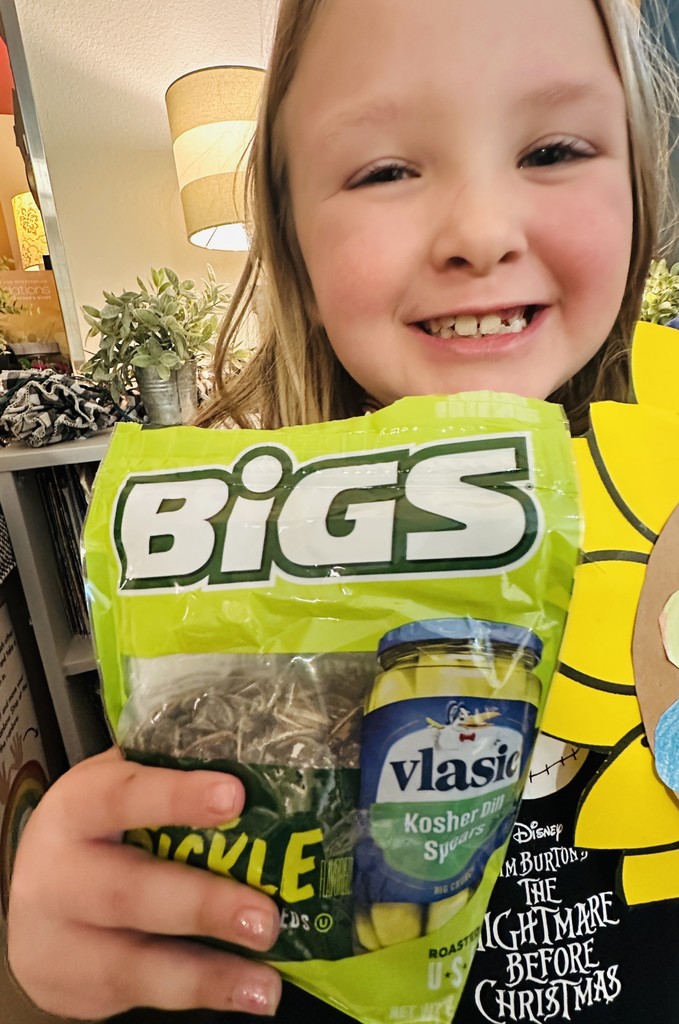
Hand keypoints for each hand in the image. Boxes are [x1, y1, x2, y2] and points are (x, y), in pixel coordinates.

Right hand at [7, 747, 281, 1018]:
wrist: (31, 899)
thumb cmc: (102, 829)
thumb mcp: (123, 788)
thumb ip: (175, 778)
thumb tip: (260, 773)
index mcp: (77, 807)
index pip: (124, 796)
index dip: (177, 797)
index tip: (234, 796)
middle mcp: (58, 874)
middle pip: (129, 892)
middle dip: (202, 906)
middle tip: (265, 917)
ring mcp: (60, 941)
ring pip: (132, 963)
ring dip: (208, 974)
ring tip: (266, 985)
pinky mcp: (75, 990)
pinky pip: (141, 995)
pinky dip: (199, 995)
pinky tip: (245, 993)